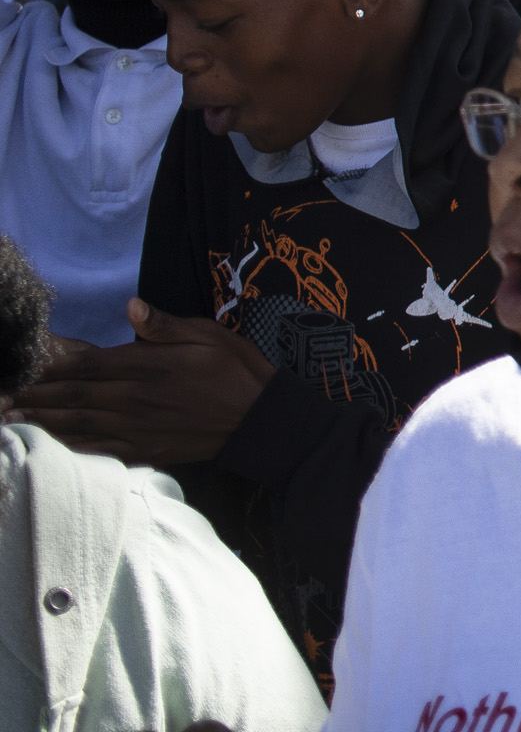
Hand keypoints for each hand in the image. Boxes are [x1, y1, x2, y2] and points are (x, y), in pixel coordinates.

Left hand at [4, 298, 274, 465]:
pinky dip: (68, 447)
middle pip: (73, 397)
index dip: (50, 366)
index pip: (87, 365)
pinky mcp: (143, 450)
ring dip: (40, 421)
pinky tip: (48, 444)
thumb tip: (130, 305)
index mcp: (149, 366)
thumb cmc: (236, 369)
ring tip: (9, 419)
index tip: (22, 364)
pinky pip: (97, 449)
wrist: (260, 419)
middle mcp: (135, 399)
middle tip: (2, 395)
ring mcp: (137, 429)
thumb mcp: (208, 334)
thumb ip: (166, 325)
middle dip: (34, 395)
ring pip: (77, 424)